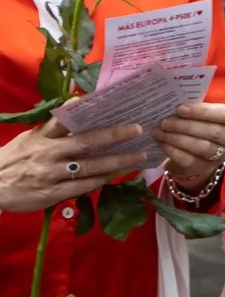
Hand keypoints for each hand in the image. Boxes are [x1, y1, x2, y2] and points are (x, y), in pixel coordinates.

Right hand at [0, 118, 150, 211]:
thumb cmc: (14, 159)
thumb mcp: (29, 139)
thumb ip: (53, 127)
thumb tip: (77, 107)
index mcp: (41, 137)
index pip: (64, 121)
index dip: (84, 110)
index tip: (108, 102)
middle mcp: (47, 154)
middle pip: (86, 143)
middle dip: (114, 136)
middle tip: (138, 130)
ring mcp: (51, 175)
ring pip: (90, 167)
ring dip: (117, 162)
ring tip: (138, 157)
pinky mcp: (52, 193)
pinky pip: (83, 186)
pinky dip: (101, 180)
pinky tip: (115, 175)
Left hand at [154, 102, 224, 192]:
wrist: (200, 152)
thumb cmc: (201, 125)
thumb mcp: (203, 115)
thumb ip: (195, 109)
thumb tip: (173, 103)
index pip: (224, 115)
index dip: (202, 111)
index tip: (181, 109)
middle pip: (212, 132)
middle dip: (186, 126)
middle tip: (165, 122)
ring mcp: (222, 155)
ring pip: (201, 147)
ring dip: (178, 139)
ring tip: (160, 132)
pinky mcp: (206, 168)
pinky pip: (189, 160)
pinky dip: (173, 151)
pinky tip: (162, 143)